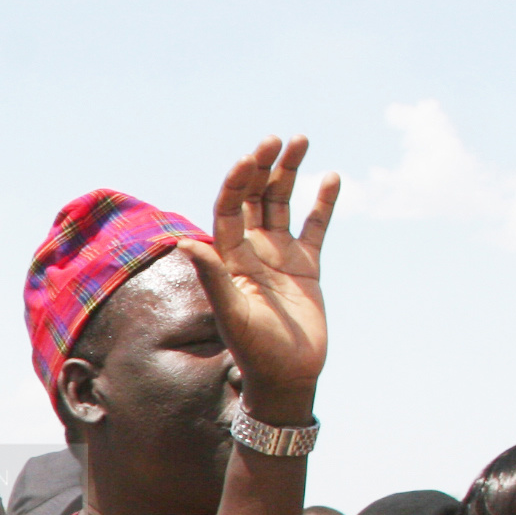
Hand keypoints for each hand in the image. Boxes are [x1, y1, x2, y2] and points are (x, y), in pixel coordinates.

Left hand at [179, 136, 339, 410]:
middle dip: (264, 167)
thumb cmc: (255, 350)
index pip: (229, 209)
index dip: (237, 182)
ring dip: (290, 173)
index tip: (249, 157)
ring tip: (301, 140)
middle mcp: (252, 252)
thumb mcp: (231, 312)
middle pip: (255, 198)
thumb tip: (184, 243)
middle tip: (276, 139)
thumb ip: (212, 276)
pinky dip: (323, 202)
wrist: (287, 375)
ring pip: (284, 204)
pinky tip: (331, 177)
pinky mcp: (308, 266)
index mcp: (230, 259)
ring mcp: (281, 256)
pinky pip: (316, 227)